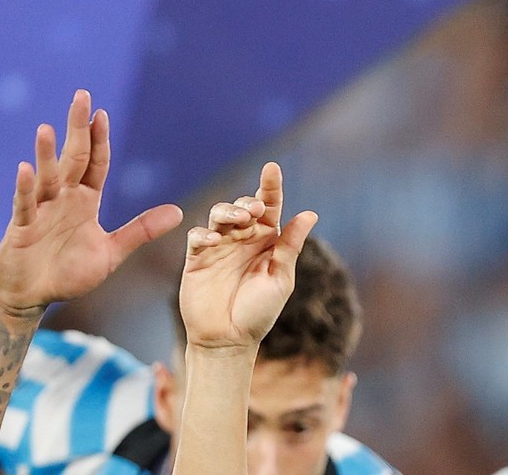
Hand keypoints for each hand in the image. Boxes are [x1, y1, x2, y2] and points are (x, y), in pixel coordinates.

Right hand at [0, 90, 182, 316]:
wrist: (32, 296)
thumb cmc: (69, 273)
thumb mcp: (112, 252)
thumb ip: (141, 231)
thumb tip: (179, 212)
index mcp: (85, 202)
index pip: (95, 164)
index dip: (99, 140)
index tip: (103, 113)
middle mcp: (62, 200)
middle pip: (72, 159)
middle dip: (77, 129)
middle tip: (81, 96)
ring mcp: (40, 212)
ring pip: (46, 177)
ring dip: (47, 154)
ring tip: (49, 128)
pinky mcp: (21, 229)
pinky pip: (24, 205)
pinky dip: (24, 187)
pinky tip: (25, 168)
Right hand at [179, 162, 317, 351]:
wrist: (228, 340)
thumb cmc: (258, 312)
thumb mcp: (280, 278)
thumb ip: (290, 246)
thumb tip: (310, 213)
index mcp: (267, 241)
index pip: (269, 206)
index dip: (270, 186)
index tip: (272, 167)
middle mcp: (243, 239)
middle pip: (243, 205)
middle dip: (248, 202)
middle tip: (255, 212)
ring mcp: (219, 247)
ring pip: (219, 214)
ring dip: (228, 211)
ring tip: (240, 219)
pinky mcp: (197, 259)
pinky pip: (197, 237)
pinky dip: (204, 234)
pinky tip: (213, 241)